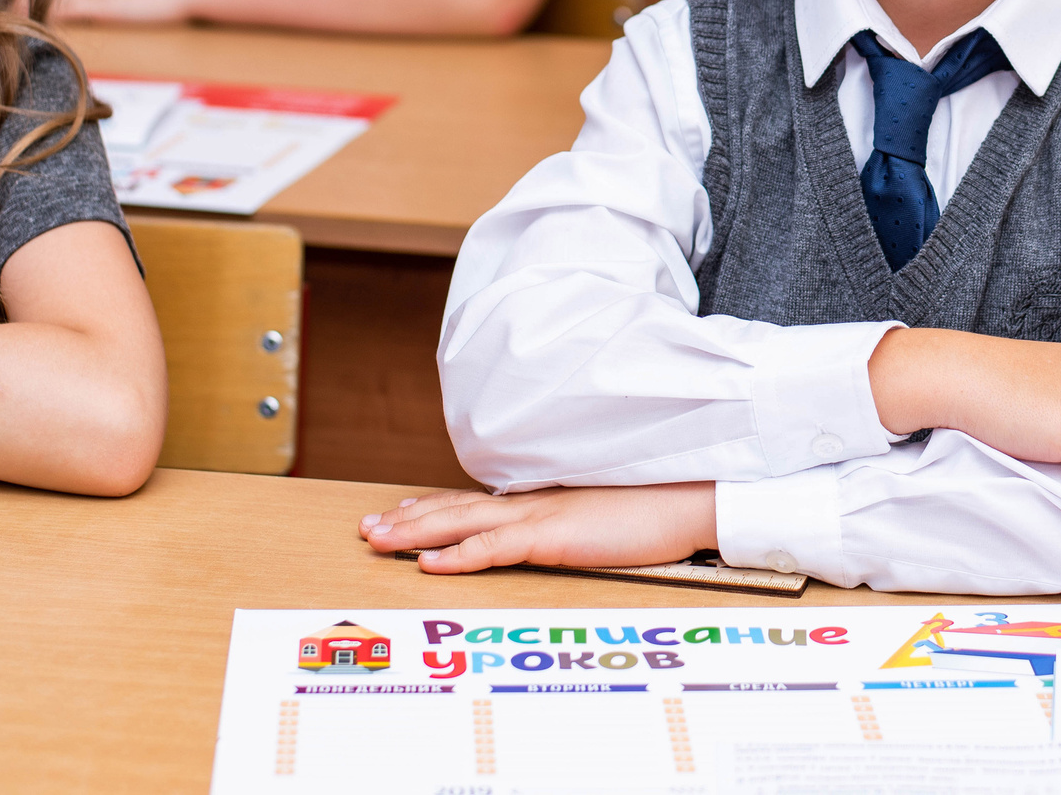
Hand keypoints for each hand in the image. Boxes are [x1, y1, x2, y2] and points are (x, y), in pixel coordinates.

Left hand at [360, 483, 717, 574]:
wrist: (693, 497)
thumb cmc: (659, 509)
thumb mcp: (605, 518)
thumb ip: (574, 523)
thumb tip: (558, 534)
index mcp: (547, 497)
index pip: (479, 502)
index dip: (435, 507)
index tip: (401, 512)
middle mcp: (536, 500)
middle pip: (458, 507)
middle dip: (409, 518)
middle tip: (366, 528)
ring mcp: (543, 514)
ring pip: (464, 522)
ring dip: (416, 531)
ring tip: (377, 540)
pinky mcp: (555, 534)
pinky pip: (496, 546)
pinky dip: (459, 554)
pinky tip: (430, 562)